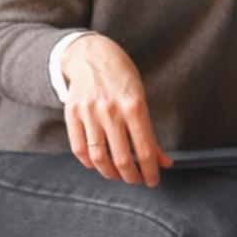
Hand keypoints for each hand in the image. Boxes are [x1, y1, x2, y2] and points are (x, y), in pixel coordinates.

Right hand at [62, 34, 172, 186]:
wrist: (91, 55)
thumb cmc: (121, 77)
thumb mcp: (141, 98)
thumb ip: (150, 133)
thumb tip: (164, 162)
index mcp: (134, 106)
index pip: (145, 150)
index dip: (151, 171)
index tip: (153, 180)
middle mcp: (111, 111)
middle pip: (122, 159)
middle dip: (132, 177)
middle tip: (137, 181)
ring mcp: (89, 113)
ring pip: (99, 158)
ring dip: (111, 174)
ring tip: (119, 175)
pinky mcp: (72, 114)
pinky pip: (79, 149)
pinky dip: (89, 163)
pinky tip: (98, 164)